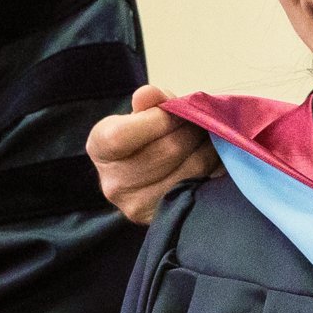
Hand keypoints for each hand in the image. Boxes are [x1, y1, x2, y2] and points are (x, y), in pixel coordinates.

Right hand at [87, 84, 221, 224]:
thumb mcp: (144, 112)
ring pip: (191, 168)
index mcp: (100, 147)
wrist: (145, 173)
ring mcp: (138, 206)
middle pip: (168, 150)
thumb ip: (150, 101)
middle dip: (191, 129)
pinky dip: (212, 168)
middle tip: (201, 119)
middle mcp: (113, 183)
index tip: (175, 109)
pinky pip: (201, 185)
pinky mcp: (164, 217)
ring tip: (207, 136)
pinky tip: (210, 157)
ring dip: (207, 146)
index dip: (159, 119)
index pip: (125, 135)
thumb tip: (147, 95)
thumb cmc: (144, 135)